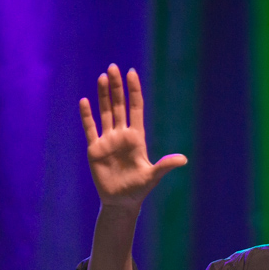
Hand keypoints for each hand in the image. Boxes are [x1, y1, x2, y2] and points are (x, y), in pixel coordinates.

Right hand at [79, 64, 185, 210]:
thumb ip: (165, 165)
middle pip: (119, 106)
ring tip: (102, 77)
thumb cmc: (139, 189)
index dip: (134, 91)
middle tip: (113, 67)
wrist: (121, 202)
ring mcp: (108, 141)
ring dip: (103, 96)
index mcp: (137, 138)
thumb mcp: (153, 176)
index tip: (131, 73)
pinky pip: (90, 129)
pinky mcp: (95, 149)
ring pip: (105, 112)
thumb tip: (184, 159)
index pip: (135, 108)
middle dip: (116, 87)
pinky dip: (87, 116)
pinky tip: (85, 101)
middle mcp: (122, 135)